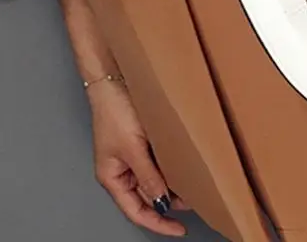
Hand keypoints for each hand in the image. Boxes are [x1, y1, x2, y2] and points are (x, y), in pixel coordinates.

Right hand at [89, 81, 187, 236]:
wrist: (113, 78)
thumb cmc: (114, 111)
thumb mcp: (133, 148)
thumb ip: (148, 175)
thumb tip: (161, 202)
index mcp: (112, 177)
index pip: (136, 211)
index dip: (157, 223)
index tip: (178, 229)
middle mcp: (121, 169)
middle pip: (147, 196)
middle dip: (168, 202)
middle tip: (193, 202)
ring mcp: (131, 154)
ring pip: (154, 178)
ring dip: (171, 183)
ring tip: (192, 185)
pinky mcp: (140, 140)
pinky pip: (156, 160)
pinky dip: (169, 166)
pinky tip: (183, 164)